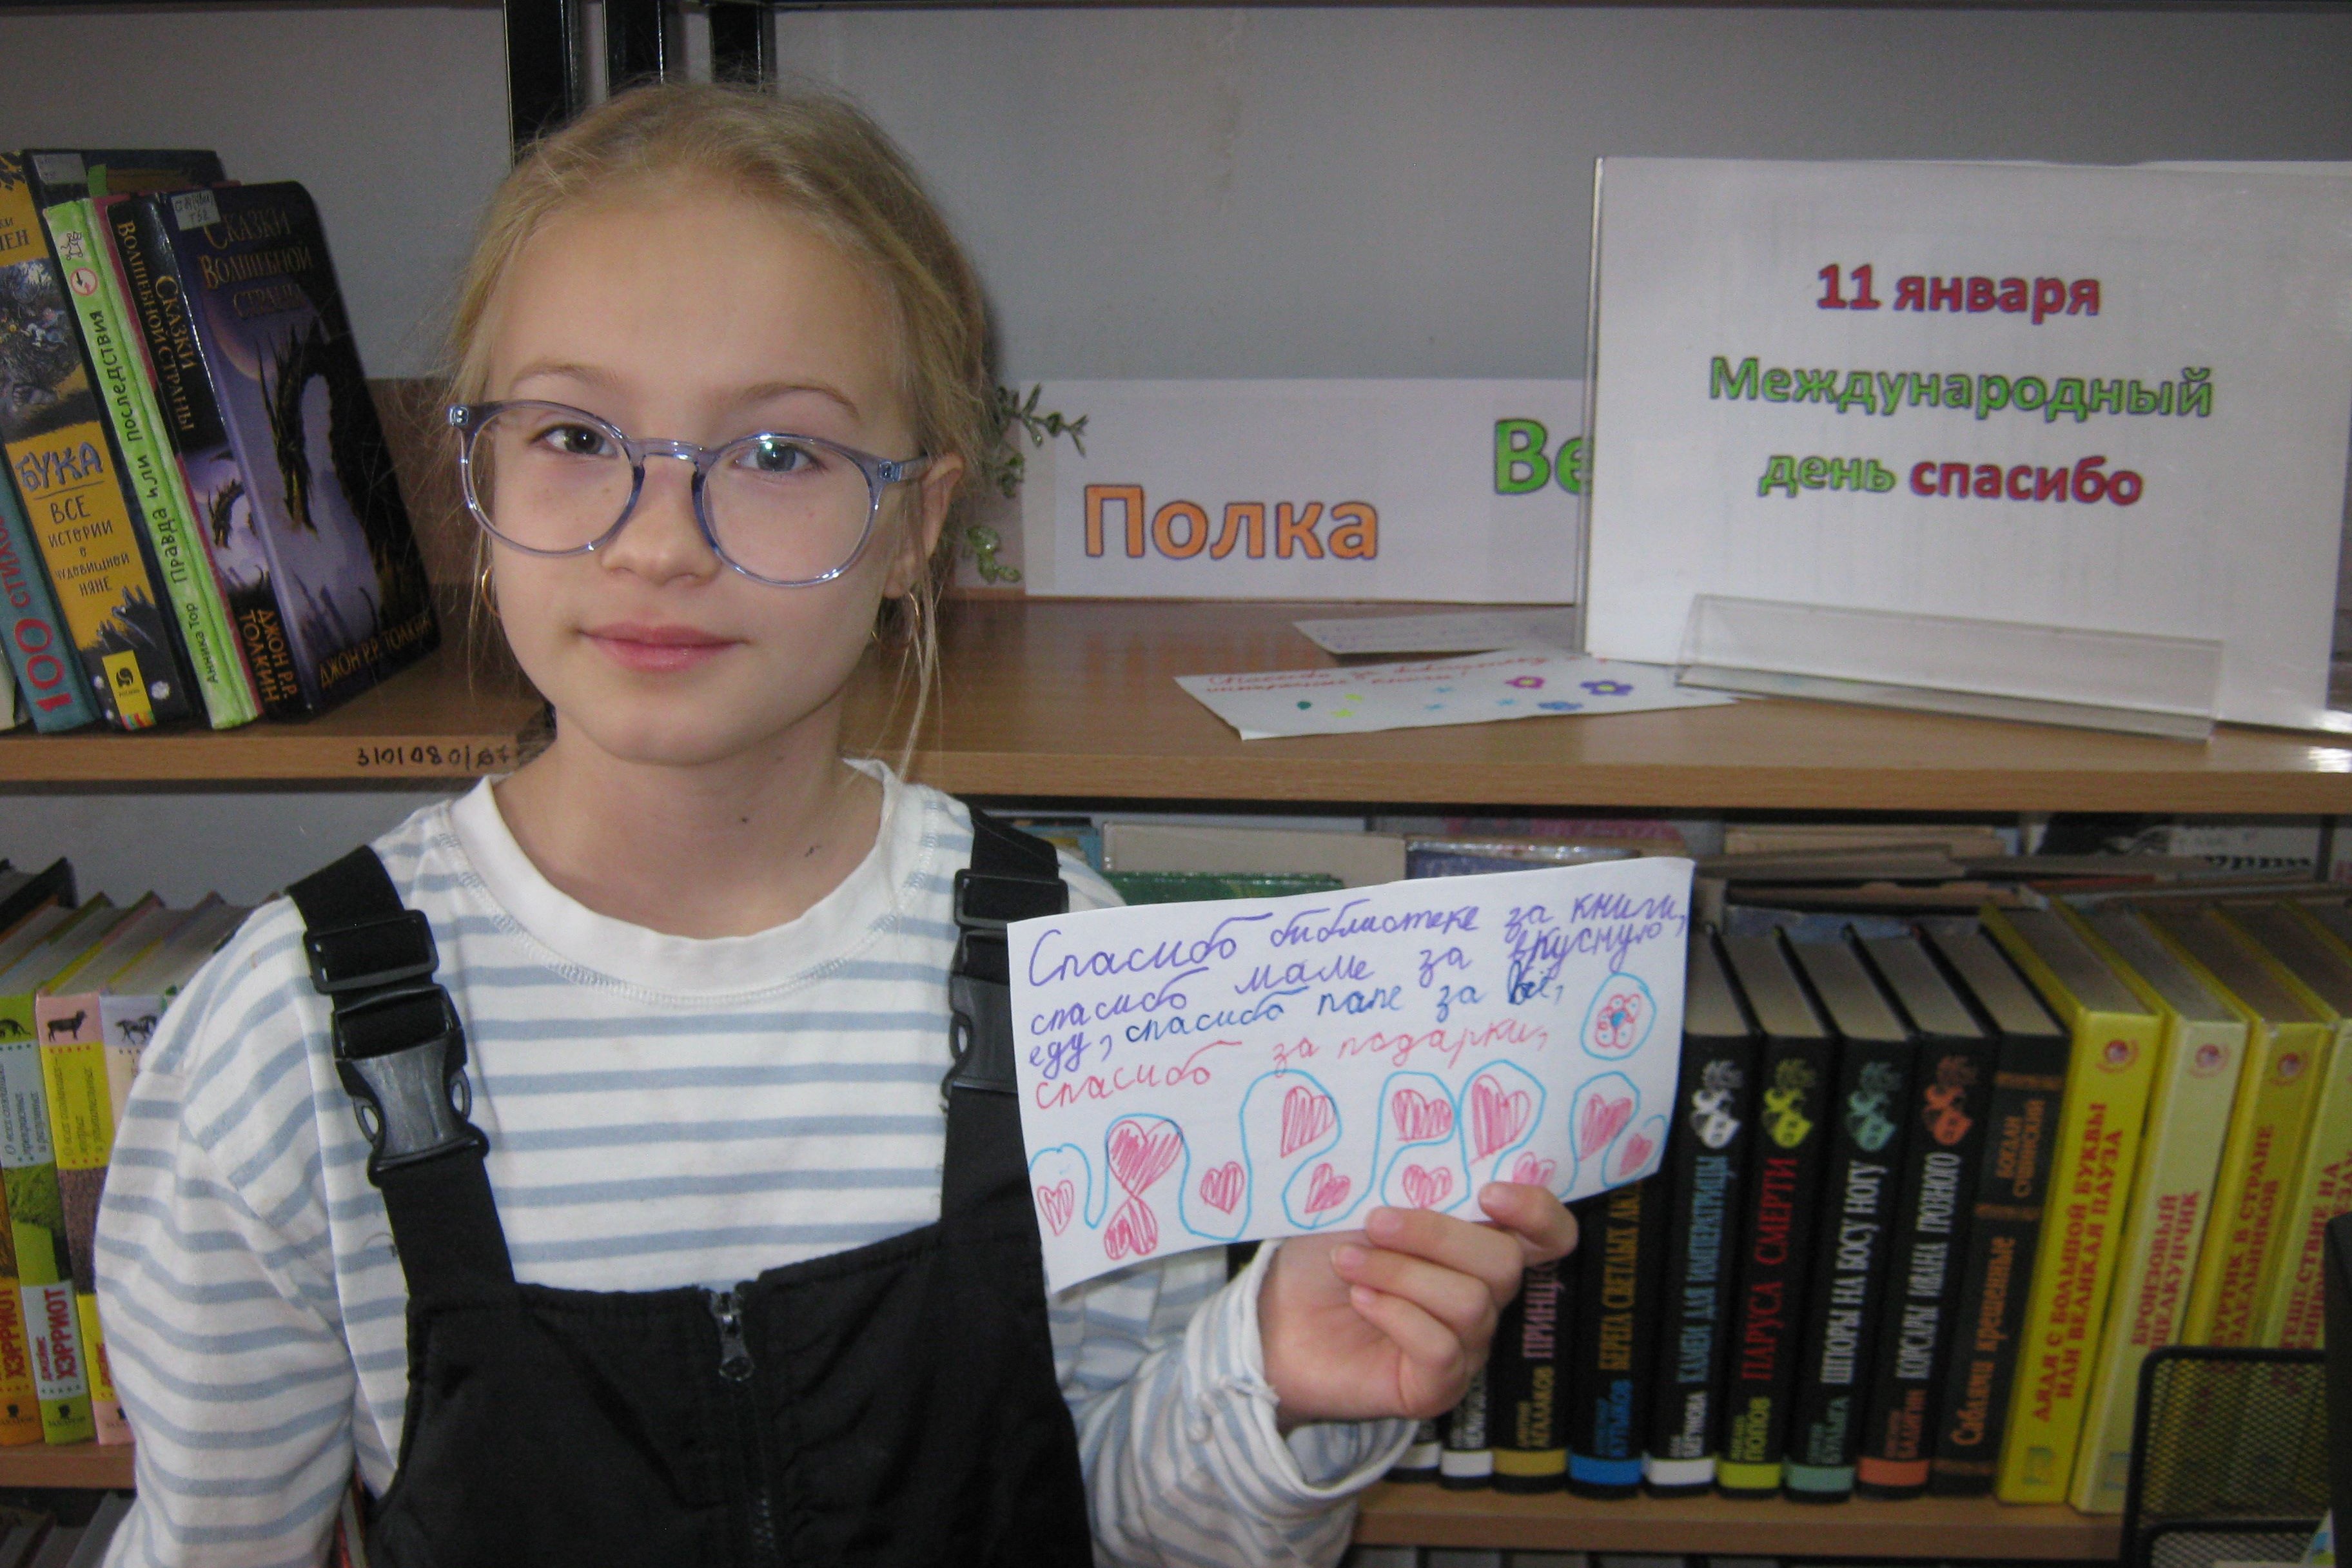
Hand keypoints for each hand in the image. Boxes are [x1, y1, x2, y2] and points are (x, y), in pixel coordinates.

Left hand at [1257, 1182, 1576, 1430]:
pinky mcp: (1436, 1387)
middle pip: (1505, 1264)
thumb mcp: (1360, 1206)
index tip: (1489, 1193)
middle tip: (1375, 1222)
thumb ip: (1404, 1185)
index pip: (1549, 1234)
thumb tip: (1427, 1157)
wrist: (1275, 1322)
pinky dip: (1396, 1314)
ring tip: (1349, 1261)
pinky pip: (1440, 1349)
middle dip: (1437, 1235)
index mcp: (1477, 1245)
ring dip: (1402, 1273)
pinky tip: (1360, 1299)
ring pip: (1470, 1304)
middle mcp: (1485, 1296)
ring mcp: (1465, 1346)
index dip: (1537, 1212)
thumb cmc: (1323, 1257)